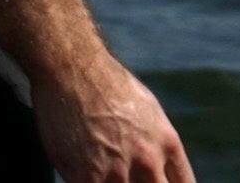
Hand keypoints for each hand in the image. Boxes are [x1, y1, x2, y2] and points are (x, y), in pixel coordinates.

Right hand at [32, 54, 195, 182]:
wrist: (72, 68)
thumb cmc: (107, 85)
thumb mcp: (146, 110)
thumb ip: (156, 144)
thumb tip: (160, 170)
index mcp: (166, 142)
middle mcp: (148, 160)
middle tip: (129, 177)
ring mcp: (119, 172)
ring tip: (104, 165)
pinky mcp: (88, 179)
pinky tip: (85, 171)